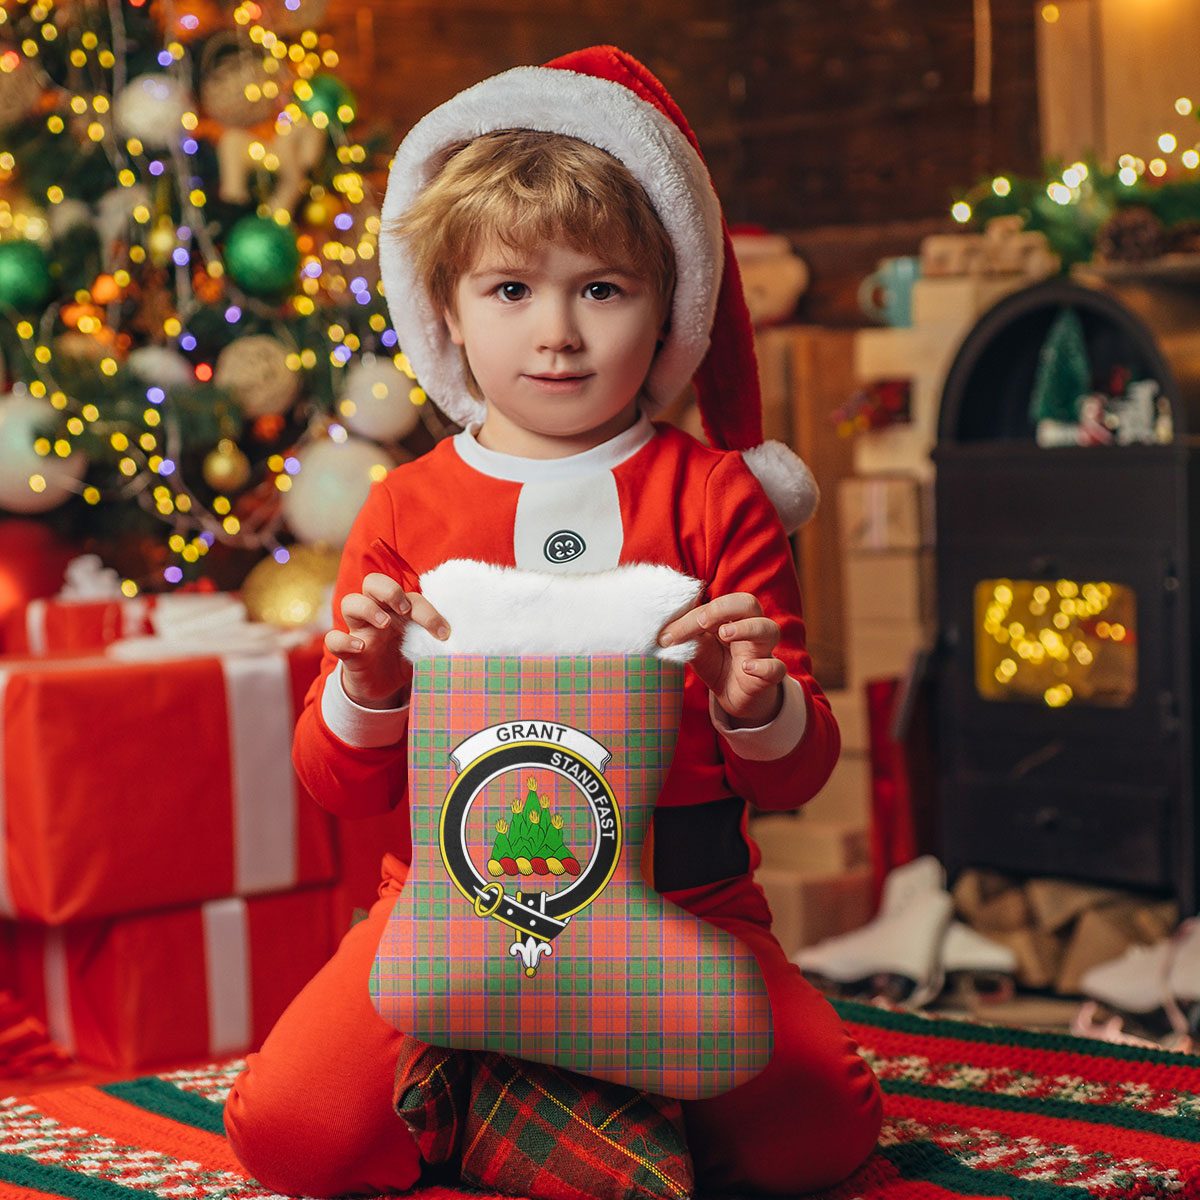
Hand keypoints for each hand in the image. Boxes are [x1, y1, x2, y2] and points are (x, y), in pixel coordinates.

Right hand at [324, 572, 449, 708]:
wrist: (384, 688)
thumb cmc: (405, 658)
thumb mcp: (423, 648)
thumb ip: (436, 642)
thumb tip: (463, 642)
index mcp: (398, 610)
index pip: (410, 596)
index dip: (427, 611)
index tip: (443, 633)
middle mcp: (377, 613)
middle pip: (373, 582)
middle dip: (389, 590)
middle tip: (404, 609)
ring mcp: (359, 630)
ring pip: (350, 602)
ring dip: (368, 608)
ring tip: (385, 624)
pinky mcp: (346, 652)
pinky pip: (333, 639)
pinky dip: (343, 640)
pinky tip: (361, 648)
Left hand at [658, 592, 785, 726]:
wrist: (734, 696)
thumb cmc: (717, 663)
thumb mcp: (697, 648)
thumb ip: (685, 636)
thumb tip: (661, 631)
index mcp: (731, 617)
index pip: (716, 605)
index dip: (692, 616)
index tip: (668, 635)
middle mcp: (750, 628)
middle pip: (749, 603)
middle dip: (724, 608)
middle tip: (702, 622)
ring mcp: (762, 651)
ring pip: (769, 629)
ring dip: (747, 628)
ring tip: (725, 634)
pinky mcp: (769, 676)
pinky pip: (776, 668)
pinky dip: (764, 666)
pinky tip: (746, 667)